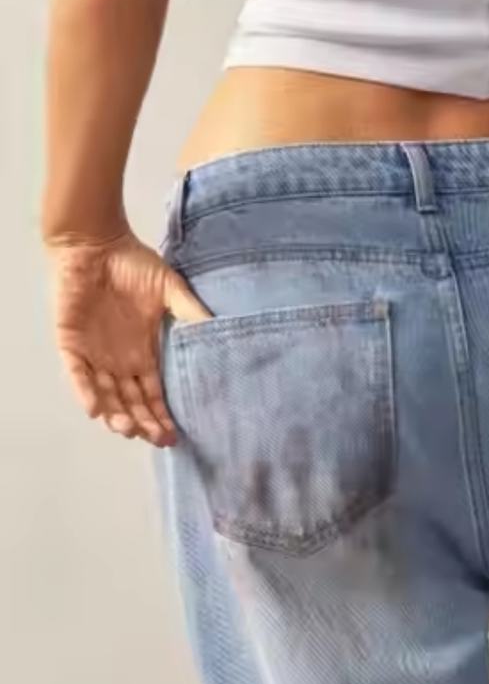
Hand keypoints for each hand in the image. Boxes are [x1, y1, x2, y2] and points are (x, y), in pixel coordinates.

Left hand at [45, 228, 212, 445]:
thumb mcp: (173, 290)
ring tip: (129, 430)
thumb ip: (193, 314)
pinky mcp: (72, 343)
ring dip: (117, 414)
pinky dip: (86, 392)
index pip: (154, 394)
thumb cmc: (136, 265)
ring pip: (106, 395)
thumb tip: (221, 334)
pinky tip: (96, 410)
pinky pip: (78, 374)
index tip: (175, 436)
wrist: (97, 243)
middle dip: (144, 423)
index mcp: (146, 352)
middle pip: (132, 402)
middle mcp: (121, 360)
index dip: (163, 416)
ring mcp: (96, 354)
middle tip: (156, 440)